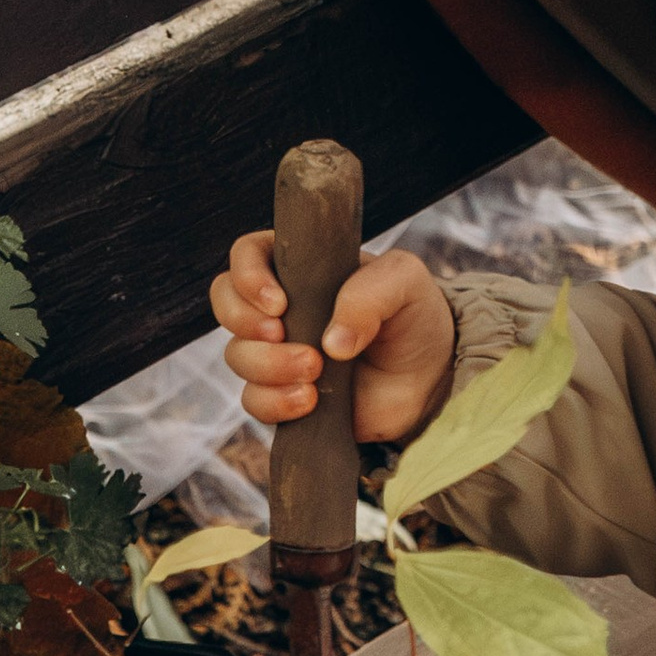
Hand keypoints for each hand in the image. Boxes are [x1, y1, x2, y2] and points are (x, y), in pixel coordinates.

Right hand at [210, 235, 456, 449]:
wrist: (430, 380)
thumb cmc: (414, 318)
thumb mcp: (406, 283)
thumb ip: (371, 293)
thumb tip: (331, 341)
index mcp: (302, 267)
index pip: (247, 254)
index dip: (247, 276)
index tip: (279, 303)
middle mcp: (282, 308)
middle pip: (225, 302)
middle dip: (245, 321)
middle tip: (282, 332)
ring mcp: (278, 352)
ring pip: (237, 355)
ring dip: (269, 365)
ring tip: (315, 371)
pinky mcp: (284, 394)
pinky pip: (254, 400)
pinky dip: (275, 402)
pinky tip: (310, 400)